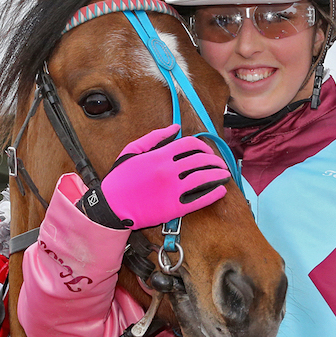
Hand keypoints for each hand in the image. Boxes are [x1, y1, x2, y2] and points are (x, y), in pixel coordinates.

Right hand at [79, 124, 230, 228]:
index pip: (189, 145)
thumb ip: (155, 137)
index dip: (202, 147)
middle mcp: (168, 171)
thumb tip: (175, 128)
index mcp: (159, 155)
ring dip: (218, 175)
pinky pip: (200, 200)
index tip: (207, 152)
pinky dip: (214, 194)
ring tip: (224, 175)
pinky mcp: (174, 208)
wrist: (111, 206)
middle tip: (220, 164)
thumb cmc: (120, 179)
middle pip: (200, 161)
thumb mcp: (132, 151)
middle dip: (214, 161)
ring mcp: (172, 189)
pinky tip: (221, 191)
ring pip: (204, 178)